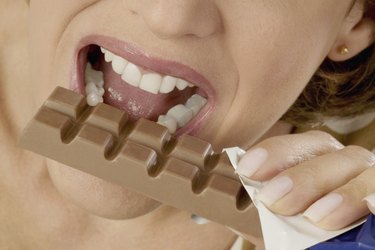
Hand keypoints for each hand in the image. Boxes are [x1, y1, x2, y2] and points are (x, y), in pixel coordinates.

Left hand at [236, 130, 374, 229]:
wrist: (328, 243)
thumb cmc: (306, 231)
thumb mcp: (287, 215)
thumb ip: (275, 203)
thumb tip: (252, 200)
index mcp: (320, 160)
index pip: (302, 145)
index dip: (276, 152)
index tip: (247, 168)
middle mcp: (348, 166)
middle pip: (332, 156)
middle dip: (301, 176)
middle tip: (273, 199)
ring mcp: (371, 181)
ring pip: (367, 173)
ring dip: (343, 193)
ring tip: (317, 217)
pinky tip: (372, 208)